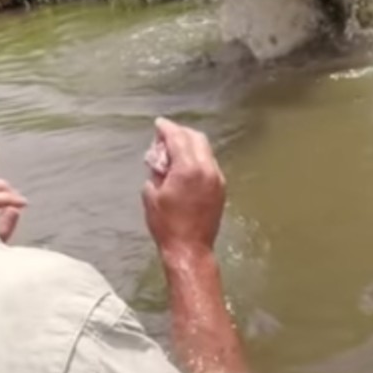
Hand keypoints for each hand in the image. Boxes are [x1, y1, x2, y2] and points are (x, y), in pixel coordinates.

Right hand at [142, 117, 225, 258]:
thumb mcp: (151, 194)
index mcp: (188, 169)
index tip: (158, 124)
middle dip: (180, 133)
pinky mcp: (221, 188)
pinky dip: (197, 157)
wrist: (190, 248)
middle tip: (165, 135)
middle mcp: (207, 169)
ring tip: (174, 150)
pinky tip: (186, 165)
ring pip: (205, 150)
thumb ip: (156, 171)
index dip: (166, 129)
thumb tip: (159, 161)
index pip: (178, 138)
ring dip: (190, 144)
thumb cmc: (166, 224)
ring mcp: (217, 178)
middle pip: (196, 138)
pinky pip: (209, 163)